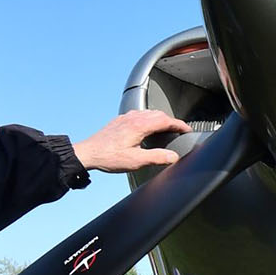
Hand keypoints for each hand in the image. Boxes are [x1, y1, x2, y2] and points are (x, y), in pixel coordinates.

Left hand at [73, 108, 189, 173]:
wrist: (88, 153)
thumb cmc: (108, 157)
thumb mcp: (136, 161)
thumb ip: (157, 157)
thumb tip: (173, 157)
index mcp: (140, 126)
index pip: (166, 120)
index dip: (179, 125)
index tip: (187, 129)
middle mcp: (133, 118)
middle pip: (159, 114)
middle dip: (171, 121)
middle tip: (179, 130)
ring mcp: (125, 118)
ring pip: (148, 113)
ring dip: (160, 118)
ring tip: (166, 128)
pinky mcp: (119, 121)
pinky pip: (139, 114)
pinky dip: (149, 118)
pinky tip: (146, 127)